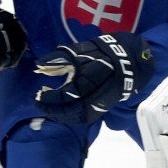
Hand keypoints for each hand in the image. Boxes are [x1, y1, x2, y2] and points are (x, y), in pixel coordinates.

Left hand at [35, 32, 154, 123]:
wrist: (128, 61)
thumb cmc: (102, 53)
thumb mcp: (80, 50)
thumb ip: (58, 57)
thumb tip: (39, 65)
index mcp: (89, 79)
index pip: (65, 95)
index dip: (50, 97)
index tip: (38, 94)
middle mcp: (95, 94)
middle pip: (70, 110)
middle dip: (52, 110)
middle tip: (39, 104)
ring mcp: (100, 103)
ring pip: (78, 116)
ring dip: (61, 116)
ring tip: (48, 110)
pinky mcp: (103, 107)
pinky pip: (85, 117)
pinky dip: (72, 118)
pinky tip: (62, 113)